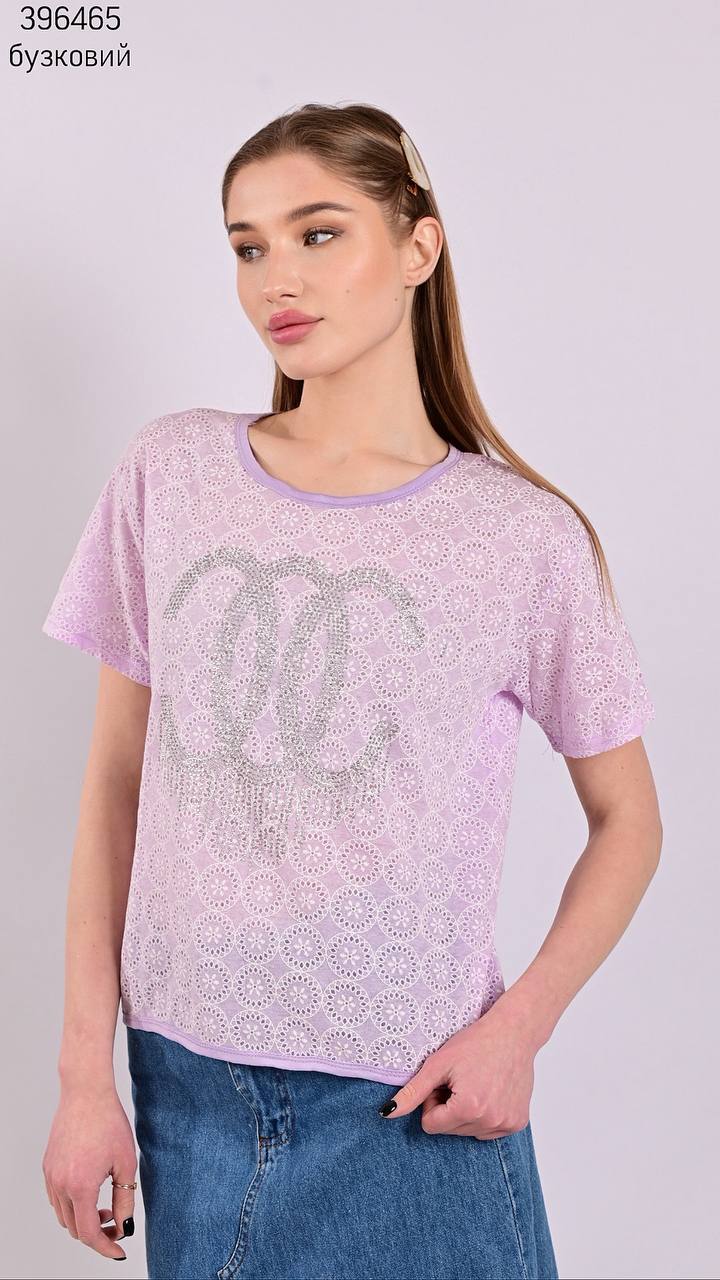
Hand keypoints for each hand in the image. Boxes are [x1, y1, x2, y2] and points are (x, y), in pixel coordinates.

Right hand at [42, 1081, 137, 1261]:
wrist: (86, 1093)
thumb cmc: (109, 1123)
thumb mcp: (126, 1164)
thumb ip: (125, 1200)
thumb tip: (124, 1227)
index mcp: (81, 1187)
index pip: (90, 1233)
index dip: (106, 1247)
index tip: (119, 1251)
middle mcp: (60, 1185)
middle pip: (75, 1229)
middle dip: (97, 1233)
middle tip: (116, 1221)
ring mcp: (51, 1176)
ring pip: (64, 1216)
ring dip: (83, 1219)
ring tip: (105, 1204)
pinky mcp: (48, 1167)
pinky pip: (57, 1199)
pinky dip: (72, 1205)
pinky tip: (90, 1190)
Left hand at [378, 995, 539, 1139]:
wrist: (513, 1032)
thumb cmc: (475, 1042)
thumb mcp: (438, 1064)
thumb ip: (412, 1092)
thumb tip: (386, 1114)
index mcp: (468, 1109)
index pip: (431, 1125)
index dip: (432, 1102)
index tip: (444, 1081)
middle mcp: (489, 1122)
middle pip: (449, 1130)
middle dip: (449, 1108)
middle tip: (460, 1080)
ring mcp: (506, 1124)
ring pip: (468, 1132)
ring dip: (466, 1112)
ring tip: (475, 1083)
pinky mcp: (517, 1123)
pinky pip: (489, 1131)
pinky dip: (485, 1115)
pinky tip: (490, 1091)